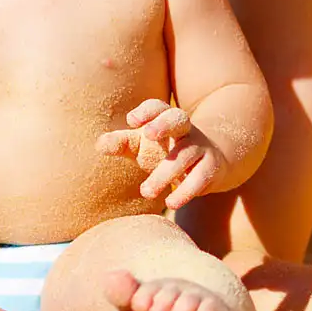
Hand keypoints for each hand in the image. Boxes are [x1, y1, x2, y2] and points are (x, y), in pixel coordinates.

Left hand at [98, 99, 228, 209]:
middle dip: (164, 124)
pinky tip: (171, 203)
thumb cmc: (166, 150)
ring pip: (185, 154)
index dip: (146, 111)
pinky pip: (202, 176)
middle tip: (148, 134)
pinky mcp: (211, 167)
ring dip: (166, 173)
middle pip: (178, 118)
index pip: (158, 107)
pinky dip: (186, 190)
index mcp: (165, 119)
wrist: (210, 161)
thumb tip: (100, 144)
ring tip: (146, 192)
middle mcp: (185, 129)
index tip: (131, 121)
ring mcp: (200, 147)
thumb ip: (121, 143)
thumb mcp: (141, 145)